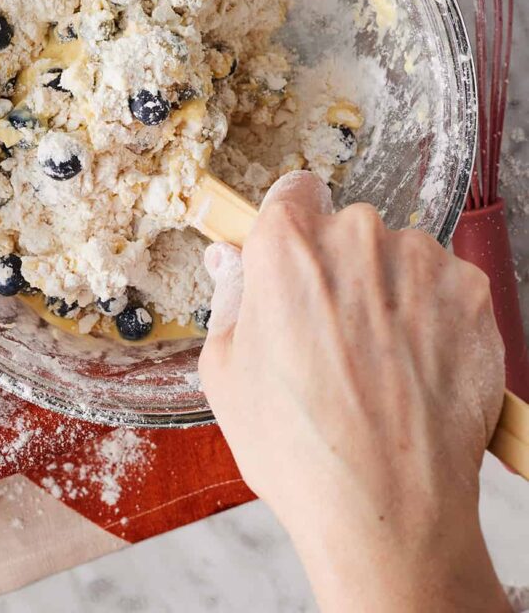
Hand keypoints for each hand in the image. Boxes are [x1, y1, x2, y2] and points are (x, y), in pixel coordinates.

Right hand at [199, 171, 509, 612]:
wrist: (388, 508)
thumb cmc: (299, 448)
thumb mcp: (228, 372)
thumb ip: (231, 296)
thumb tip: (231, 257)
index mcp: (287, 245)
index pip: (294, 190)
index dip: (292, 224)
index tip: (298, 256)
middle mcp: (357, 235)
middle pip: (347, 228)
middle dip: (340, 267)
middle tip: (334, 333)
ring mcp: (421, 261)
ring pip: (399, 257)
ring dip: (390, 291)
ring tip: (379, 362)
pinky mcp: (471, 293)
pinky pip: (444, 285)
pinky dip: (434, 315)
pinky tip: (416, 367)